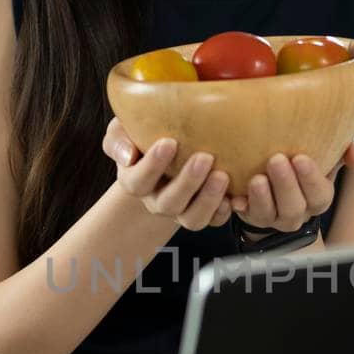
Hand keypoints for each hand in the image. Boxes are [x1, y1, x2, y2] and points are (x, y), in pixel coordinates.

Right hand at [103, 116, 231, 230]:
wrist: (167, 155)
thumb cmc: (143, 140)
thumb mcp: (123, 132)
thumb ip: (118, 139)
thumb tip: (127, 154)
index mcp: (136, 182)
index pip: (138, 181)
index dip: (152, 166)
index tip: (169, 142)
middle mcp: (158, 201)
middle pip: (169, 202)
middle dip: (188, 182)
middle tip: (205, 157)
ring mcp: (182, 211)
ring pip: (193, 218)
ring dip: (209, 199)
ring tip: (222, 175)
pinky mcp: (205, 214)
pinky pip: (214, 221)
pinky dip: (225, 211)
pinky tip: (235, 197)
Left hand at [230, 136, 353, 233]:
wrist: (276, 182)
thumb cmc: (304, 164)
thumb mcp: (329, 156)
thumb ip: (348, 149)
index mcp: (318, 197)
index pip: (319, 193)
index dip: (310, 178)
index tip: (300, 157)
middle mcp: (297, 212)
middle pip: (293, 207)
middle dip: (285, 184)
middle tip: (276, 160)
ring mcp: (272, 217)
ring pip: (268, 215)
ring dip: (262, 197)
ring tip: (257, 178)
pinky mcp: (249, 215)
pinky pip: (243, 216)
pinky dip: (240, 207)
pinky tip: (236, 198)